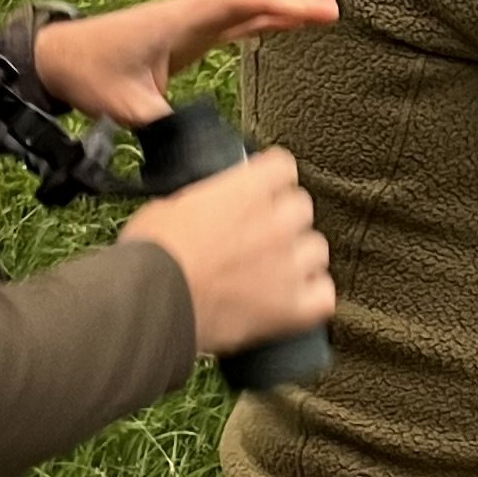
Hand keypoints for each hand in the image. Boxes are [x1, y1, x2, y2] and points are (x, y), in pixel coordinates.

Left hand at [29, 0, 337, 126]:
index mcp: (177, 22)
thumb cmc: (87, 74)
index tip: (311, 9)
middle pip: (247, 0)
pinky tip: (283, 25)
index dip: (275, 4)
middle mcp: (187, 15)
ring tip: (323, 11)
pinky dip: (260, 20)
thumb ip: (164, 124)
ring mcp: (187, 23)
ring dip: (280, 8)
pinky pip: (231, 22)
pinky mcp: (185, 35)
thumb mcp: (125, 107)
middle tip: (331, 6)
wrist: (56, 59)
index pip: (235, 3)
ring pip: (242, 8)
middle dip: (289, 1)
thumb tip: (199, 150)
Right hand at [123, 146, 335, 361]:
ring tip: (274, 272)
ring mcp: (290, 265)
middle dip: (283, 220)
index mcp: (248, 190)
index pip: (283, 167)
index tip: (259, 192)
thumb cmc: (153, 256)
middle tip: (259, 237)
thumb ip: (205, 200)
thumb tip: (211, 206)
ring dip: (299, 258)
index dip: (270, 181)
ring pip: (317, 250)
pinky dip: (312, 298)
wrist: (154, 304)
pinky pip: (324, 296)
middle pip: (302, 208)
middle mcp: (277, 222)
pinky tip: (293, 301)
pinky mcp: (293, 308)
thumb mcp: (170, 206)